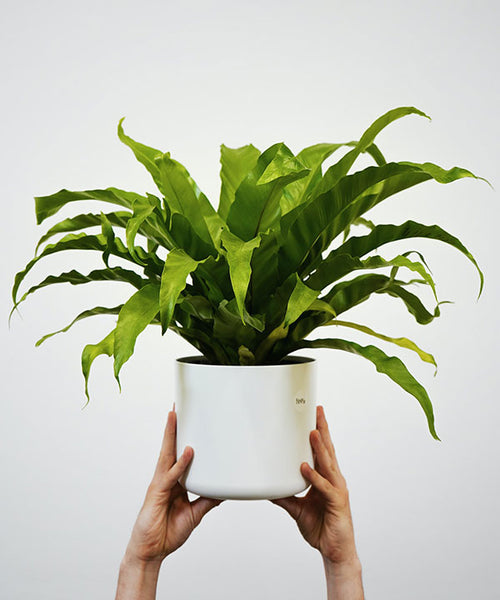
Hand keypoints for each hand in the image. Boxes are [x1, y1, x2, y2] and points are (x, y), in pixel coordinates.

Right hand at [124, 409, 221, 566]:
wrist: (151, 553)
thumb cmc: (167, 532)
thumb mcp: (195, 514)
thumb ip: (208, 500)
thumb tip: (224, 490)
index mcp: (174, 481)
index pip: (179, 453)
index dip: (183, 436)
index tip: (189, 419)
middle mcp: (166, 478)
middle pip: (171, 447)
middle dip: (174, 426)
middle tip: (178, 405)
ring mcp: (161, 484)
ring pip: (167, 454)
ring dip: (171, 434)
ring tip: (175, 415)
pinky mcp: (158, 494)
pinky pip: (171, 476)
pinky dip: (180, 463)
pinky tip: (189, 452)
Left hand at [272, 406, 359, 570]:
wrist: (334, 551)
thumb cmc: (322, 528)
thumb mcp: (297, 509)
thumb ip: (285, 497)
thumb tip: (269, 488)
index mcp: (326, 479)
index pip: (322, 451)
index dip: (319, 433)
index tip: (313, 416)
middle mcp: (334, 480)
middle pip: (328, 450)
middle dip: (322, 430)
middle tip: (317, 411)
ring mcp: (336, 490)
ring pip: (327, 464)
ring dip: (319, 448)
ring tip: (311, 432)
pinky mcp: (336, 503)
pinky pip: (324, 487)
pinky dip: (314, 477)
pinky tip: (305, 467)